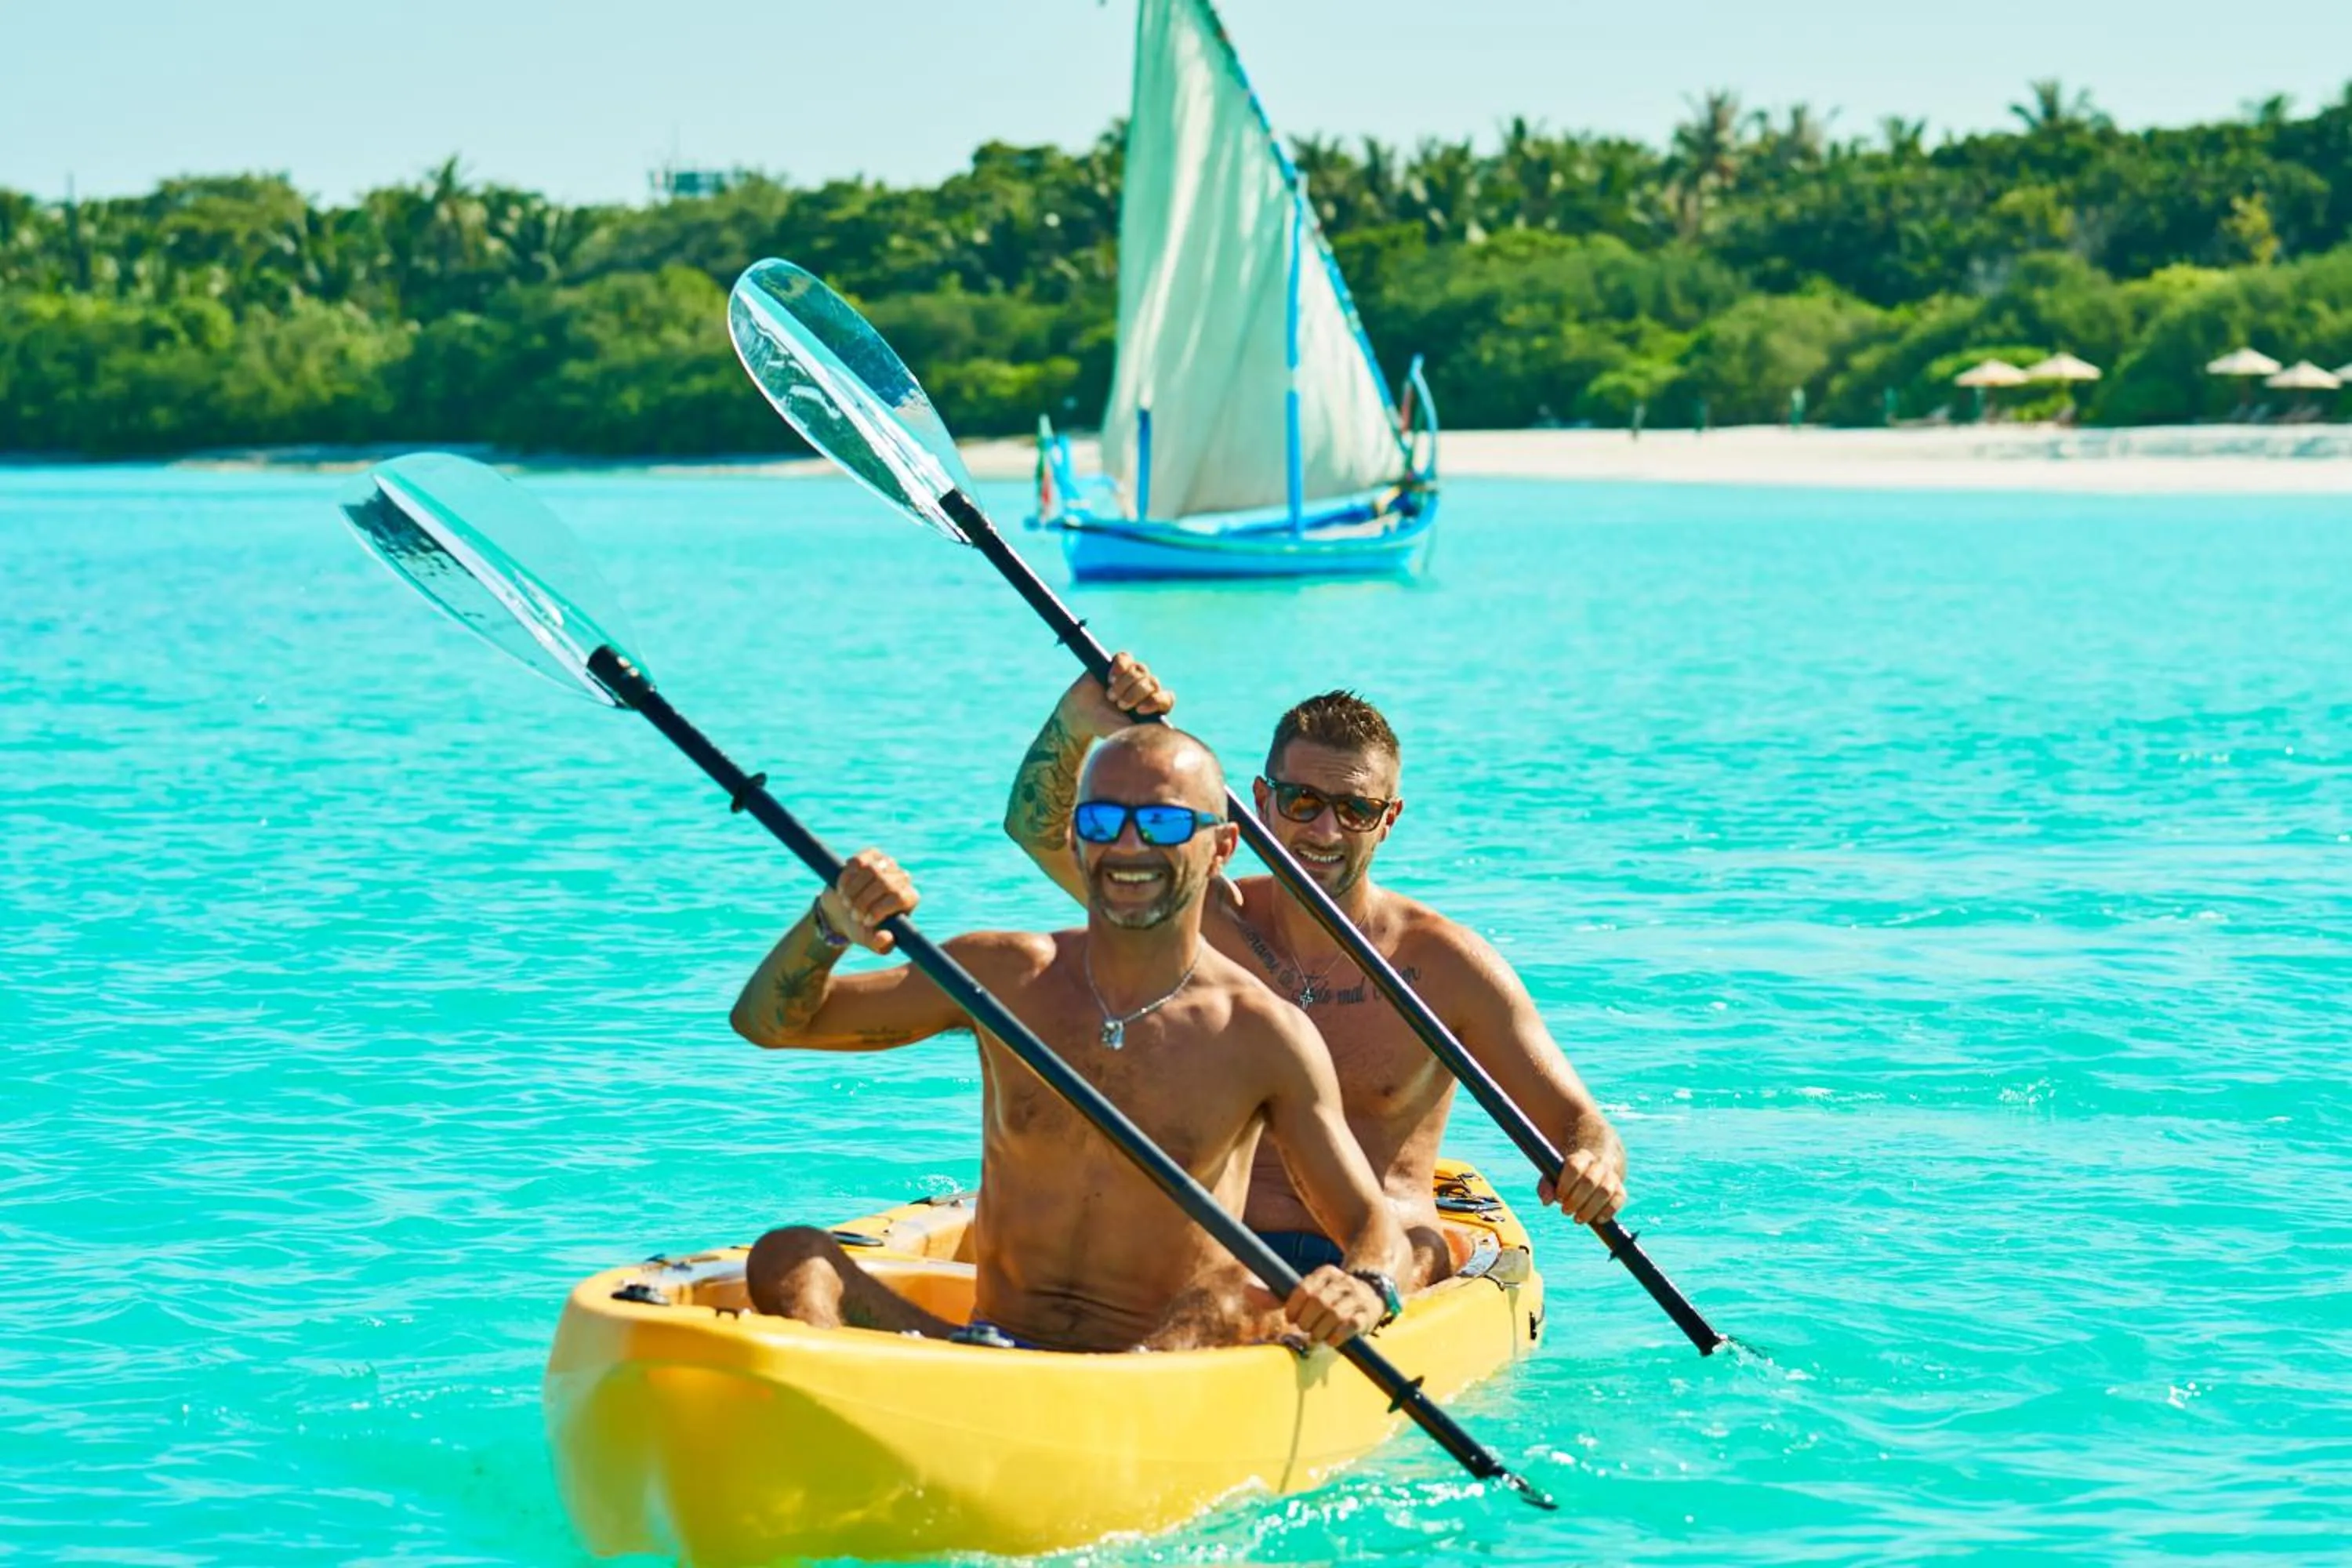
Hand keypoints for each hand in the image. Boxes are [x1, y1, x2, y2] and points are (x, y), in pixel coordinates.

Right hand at [817, 849, 916, 953]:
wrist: (843, 912)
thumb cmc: (862, 928)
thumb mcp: (871, 941)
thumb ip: (880, 944)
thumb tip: (885, 938)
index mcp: (909, 899)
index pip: (899, 897)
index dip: (879, 909)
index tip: (865, 921)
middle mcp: (902, 878)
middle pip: (884, 883)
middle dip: (863, 901)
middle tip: (853, 915)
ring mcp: (887, 864)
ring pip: (870, 870)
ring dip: (853, 890)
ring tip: (847, 903)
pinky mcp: (870, 856)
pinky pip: (858, 861)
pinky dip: (847, 877)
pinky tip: (842, 889)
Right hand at [1057, 651, 1172, 738]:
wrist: (1081, 715)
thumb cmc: (1105, 726)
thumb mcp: (1126, 731)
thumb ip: (1145, 728)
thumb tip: (1166, 731)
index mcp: (1152, 706)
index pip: (1166, 699)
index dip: (1155, 701)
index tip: (1139, 710)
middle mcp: (1145, 689)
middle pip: (1152, 683)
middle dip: (1135, 694)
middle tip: (1120, 706)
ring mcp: (1133, 675)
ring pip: (1140, 670)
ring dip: (1124, 685)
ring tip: (1111, 696)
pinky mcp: (1118, 664)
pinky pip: (1126, 658)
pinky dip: (1119, 668)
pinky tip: (1110, 678)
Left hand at [1282, 1265, 1380, 1347]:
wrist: (1372, 1292)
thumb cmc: (1333, 1296)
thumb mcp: (1314, 1288)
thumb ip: (1286, 1295)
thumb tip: (1253, 1293)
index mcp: (1327, 1272)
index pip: (1305, 1288)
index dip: (1294, 1306)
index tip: (1290, 1318)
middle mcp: (1343, 1282)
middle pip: (1319, 1302)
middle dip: (1306, 1320)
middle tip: (1303, 1328)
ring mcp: (1357, 1298)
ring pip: (1334, 1314)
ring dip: (1319, 1330)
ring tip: (1314, 1337)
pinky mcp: (1367, 1314)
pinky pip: (1351, 1325)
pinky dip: (1337, 1335)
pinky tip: (1330, 1341)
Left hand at [1540, 1148, 1626, 1224]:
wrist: (1596, 1163)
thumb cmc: (1570, 1172)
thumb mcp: (1556, 1173)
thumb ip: (1547, 1184)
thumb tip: (1546, 1200)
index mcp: (1581, 1156)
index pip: (1574, 1166)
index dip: (1565, 1184)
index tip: (1558, 1197)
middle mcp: (1599, 1164)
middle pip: (1590, 1180)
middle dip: (1576, 1199)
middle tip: (1565, 1211)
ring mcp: (1612, 1176)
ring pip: (1606, 1190)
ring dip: (1590, 1208)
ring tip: (1578, 1219)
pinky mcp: (1620, 1189)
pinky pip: (1620, 1198)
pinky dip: (1609, 1211)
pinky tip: (1597, 1220)